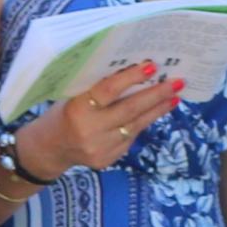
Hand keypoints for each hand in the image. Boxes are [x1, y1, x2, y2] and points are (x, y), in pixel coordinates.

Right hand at [23, 63, 183, 175]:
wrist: (50, 148)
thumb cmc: (64, 112)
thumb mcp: (74, 96)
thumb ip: (99, 88)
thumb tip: (136, 70)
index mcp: (77, 109)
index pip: (108, 91)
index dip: (131, 78)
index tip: (152, 66)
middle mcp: (89, 131)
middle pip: (129, 110)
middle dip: (156, 95)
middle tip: (176, 81)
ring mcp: (100, 148)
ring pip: (136, 125)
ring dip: (158, 109)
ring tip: (174, 96)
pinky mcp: (108, 160)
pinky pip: (131, 138)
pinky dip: (144, 122)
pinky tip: (157, 111)